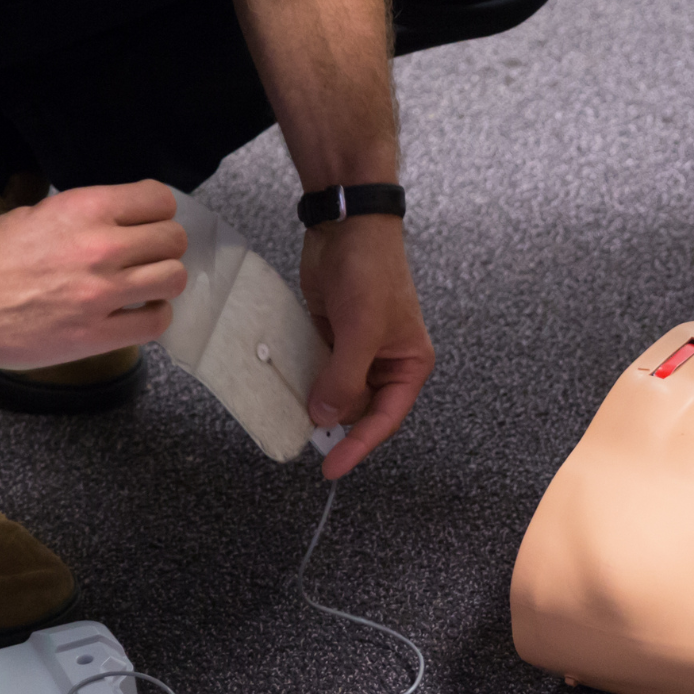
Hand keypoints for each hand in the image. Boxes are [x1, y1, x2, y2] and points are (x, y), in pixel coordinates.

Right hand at [0, 181, 187, 367]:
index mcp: (85, 208)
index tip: (148, 222)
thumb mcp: (39, 214)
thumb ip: (88, 219)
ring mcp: (100, 294)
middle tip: (145, 256)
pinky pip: (155, 324)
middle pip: (173, 240)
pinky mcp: (94, 336)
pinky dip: (153, 316)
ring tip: (143, 286)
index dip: (157, 211)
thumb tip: (124, 225)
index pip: (159, 200)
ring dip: (162, 281)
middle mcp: (100, 248)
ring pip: (173, 279)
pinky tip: (136, 313)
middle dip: (163, 246)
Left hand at [298, 215, 433, 477]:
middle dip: (334, 422)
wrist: (346, 225)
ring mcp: (356, 351)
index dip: (358, 446)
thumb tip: (325, 418)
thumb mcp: (361, 330)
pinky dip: (302, 380)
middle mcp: (385, 363)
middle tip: (304, 440)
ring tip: (290, 417)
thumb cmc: (371, 273)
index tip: (331, 468)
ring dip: (316, 402)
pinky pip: (316, 369)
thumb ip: (345, 378)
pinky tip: (284, 389)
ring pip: (335, 392)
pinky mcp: (331, 337)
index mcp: (408, 365)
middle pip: (359, 409)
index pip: (385, 418)